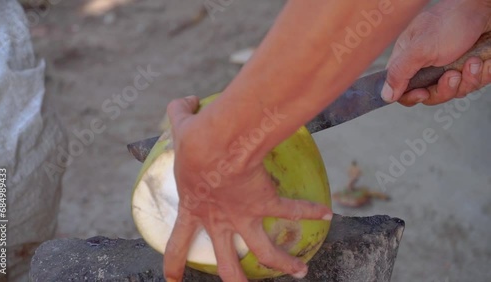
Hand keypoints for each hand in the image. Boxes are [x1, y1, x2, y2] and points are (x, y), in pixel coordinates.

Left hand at [162, 96, 332, 281]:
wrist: (219, 143)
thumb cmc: (196, 138)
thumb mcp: (180, 125)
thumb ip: (178, 113)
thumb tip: (187, 99)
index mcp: (194, 209)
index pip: (177, 245)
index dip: (173, 264)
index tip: (173, 280)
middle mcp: (220, 221)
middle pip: (227, 266)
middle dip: (235, 279)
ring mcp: (244, 216)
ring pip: (266, 253)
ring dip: (284, 263)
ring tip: (299, 271)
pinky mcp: (265, 202)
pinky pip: (292, 210)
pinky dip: (310, 211)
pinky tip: (326, 212)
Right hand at [382, 0, 490, 105]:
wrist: (487, 8)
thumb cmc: (453, 20)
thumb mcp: (420, 48)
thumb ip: (400, 72)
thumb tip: (385, 95)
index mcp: (410, 59)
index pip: (402, 90)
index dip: (412, 96)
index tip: (423, 93)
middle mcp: (429, 66)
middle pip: (431, 95)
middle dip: (446, 88)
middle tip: (453, 74)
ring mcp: (450, 68)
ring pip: (455, 92)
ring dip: (468, 78)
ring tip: (473, 61)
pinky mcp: (470, 69)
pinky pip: (474, 83)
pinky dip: (482, 73)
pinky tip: (482, 60)